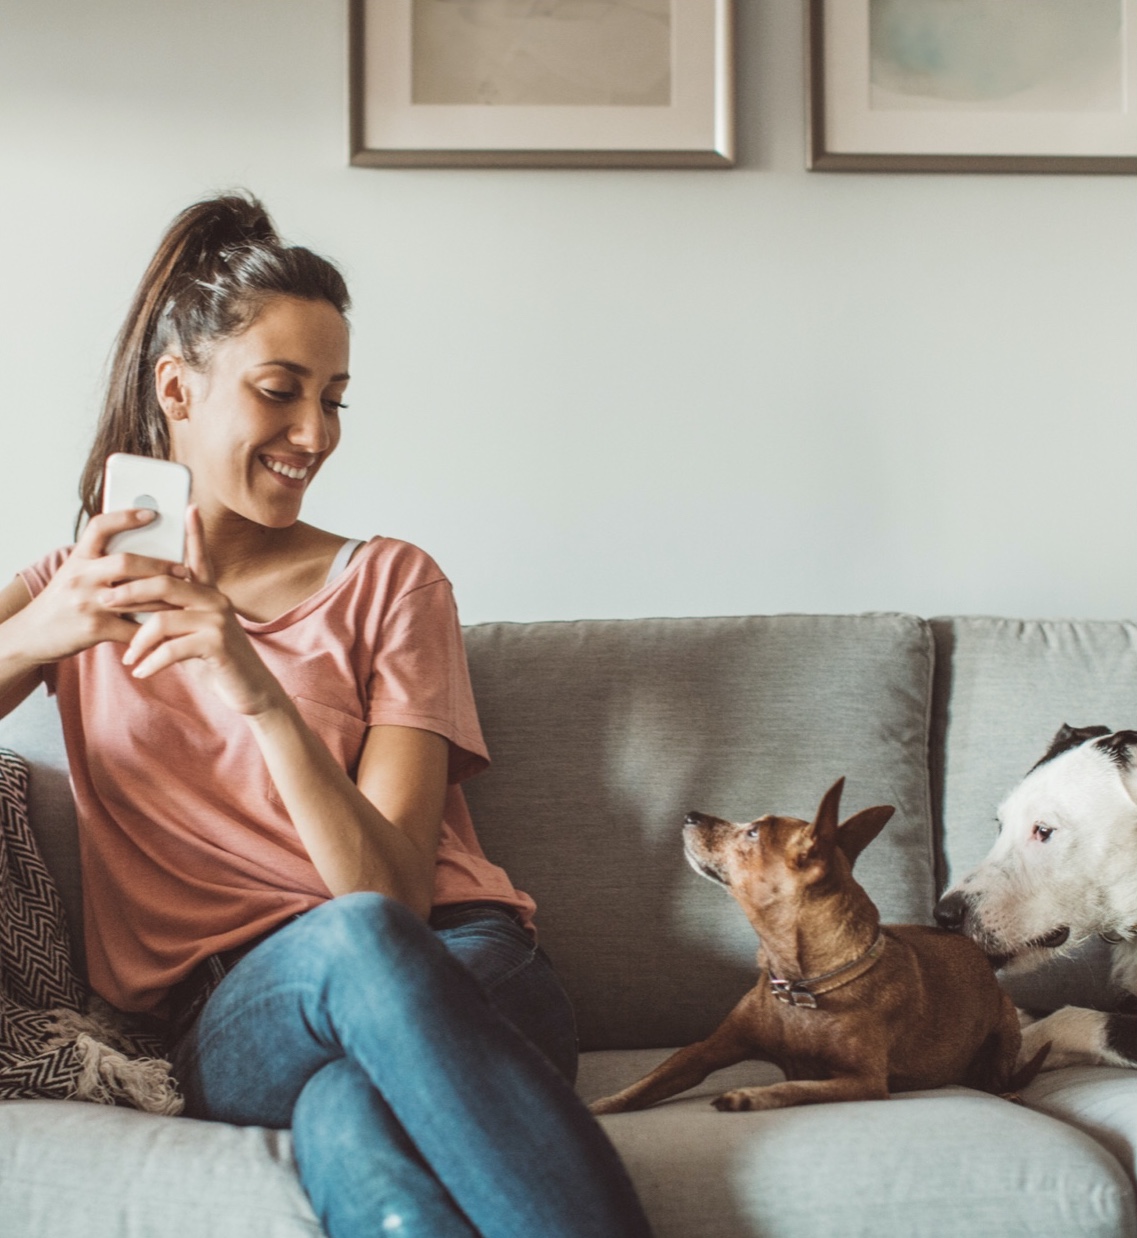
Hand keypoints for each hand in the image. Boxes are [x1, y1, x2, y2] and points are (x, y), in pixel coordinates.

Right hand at [12, 509, 187, 663]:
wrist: (32, 634)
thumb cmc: (62, 600)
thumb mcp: (74, 573)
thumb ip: (101, 561)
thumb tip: (145, 546)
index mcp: (78, 557)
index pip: (100, 527)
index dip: (126, 517)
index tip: (153, 513)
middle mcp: (80, 576)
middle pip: (127, 562)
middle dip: (160, 565)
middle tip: (183, 568)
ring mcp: (87, 602)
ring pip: (137, 596)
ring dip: (165, 597)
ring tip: (186, 596)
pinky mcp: (94, 628)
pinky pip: (133, 628)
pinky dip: (153, 630)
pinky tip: (169, 628)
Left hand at [102, 507, 285, 716]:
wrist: (250, 689)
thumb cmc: (216, 660)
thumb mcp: (193, 633)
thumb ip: (172, 614)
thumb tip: (135, 603)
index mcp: (210, 594)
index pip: (199, 557)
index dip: (195, 532)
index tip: (188, 506)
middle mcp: (217, 601)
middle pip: (166, 584)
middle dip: (130, 592)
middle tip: (104, 601)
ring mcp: (219, 622)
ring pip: (164, 619)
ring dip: (138, 640)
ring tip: (127, 655)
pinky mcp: (218, 645)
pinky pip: (172, 649)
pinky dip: (151, 662)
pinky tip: (141, 671)